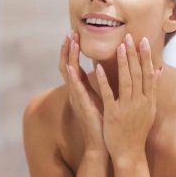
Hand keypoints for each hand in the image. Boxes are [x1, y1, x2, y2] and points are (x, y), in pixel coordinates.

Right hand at [59, 32, 106, 154]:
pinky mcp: (82, 106)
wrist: (103, 143)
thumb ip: (104, 84)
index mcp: (81, 90)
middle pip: (67, 66)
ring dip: (68, 57)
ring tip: (69, 42)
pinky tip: (71, 67)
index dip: (73, 51)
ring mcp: (77, 99)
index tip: (75, 34)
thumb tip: (108, 70)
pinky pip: (75, 90)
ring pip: (69, 74)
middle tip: (70, 33)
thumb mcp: (104, 98)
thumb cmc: (105, 122)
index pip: (74, 66)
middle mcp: (76, 92)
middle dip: (68, 49)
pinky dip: (72, 78)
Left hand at [95, 34, 161, 166]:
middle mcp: (140, 102)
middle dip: (134, 54)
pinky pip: (108, 95)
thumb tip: (159, 69)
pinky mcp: (113, 114)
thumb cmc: (138, 130)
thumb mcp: (149, 110)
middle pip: (138, 74)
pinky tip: (99, 68)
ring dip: (123, 63)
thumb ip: (152, 89)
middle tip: (130, 37)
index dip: (146, 56)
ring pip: (126, 82)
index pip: (148, 73)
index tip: (143, 40)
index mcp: (148, 100)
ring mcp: (127, 108)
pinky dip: (104, 81)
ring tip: (119, 47)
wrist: (130, 153)